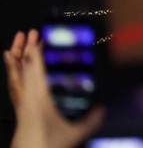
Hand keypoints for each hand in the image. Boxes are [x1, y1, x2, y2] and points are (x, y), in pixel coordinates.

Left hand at [5, 29, 103, 147]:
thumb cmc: (45, 147)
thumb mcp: (74, 135)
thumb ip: (90, 121)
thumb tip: (103, 109)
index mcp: (39, 100)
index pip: (34, 70)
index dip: (34, 52)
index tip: (35, 37)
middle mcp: (26, 100)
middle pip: (21, 70)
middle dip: (21, 50)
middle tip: (24, 34)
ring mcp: (20, 106)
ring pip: (14, 78)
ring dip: (14, 62)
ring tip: (12, 48)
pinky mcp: (19, 112)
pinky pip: (14, 88)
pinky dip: (13, 77)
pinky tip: (15, 75)